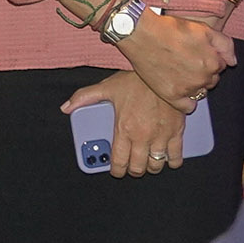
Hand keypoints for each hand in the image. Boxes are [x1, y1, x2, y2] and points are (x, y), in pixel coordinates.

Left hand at [64, 69, 187, 178]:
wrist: (165, 71)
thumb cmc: (137, 79)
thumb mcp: (108, 87)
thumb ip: (85, 98)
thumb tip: (66, 107)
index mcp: (124, 129)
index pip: (118, 162)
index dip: (117, 171)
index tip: (117, 170)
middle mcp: (142, 136)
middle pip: (138, 168)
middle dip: (133, 170)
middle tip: (132, 165)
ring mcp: (161, 136)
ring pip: (156, 165)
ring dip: (151, 167)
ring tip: (147, 161)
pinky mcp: (177, 133)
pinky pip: (176, 157)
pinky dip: (172, 161)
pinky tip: (167, 158)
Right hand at [114, 10, 227, 106]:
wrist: (143, 34)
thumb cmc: (171, 29)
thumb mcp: (203, 29)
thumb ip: (225, 45)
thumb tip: (232, 62)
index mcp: (212, 62)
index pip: (220, 66)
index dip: (210, 58)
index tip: (198, 53)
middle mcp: (202, 78)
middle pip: (211, 80)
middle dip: (204, 72)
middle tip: (188, 61)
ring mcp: (187, 89)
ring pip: (201, 93)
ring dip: (196, 85)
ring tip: (181, 72)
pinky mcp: (171, 96)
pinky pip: (188, 107)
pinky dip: (187, 101)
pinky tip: (180, 89)